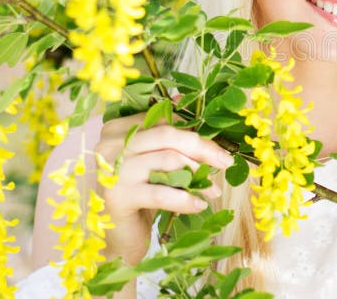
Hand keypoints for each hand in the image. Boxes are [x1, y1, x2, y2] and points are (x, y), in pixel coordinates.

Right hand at [94, 114, 232, 265]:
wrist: (118, 236)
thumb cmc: (140, 194)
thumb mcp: (154, 161)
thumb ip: (166, 135)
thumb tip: (180, 99)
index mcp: (118, 129)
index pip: (163, 119)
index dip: (195, 130)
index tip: (219, 146)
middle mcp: (111, 145)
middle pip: (167, 135)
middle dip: (202, 148)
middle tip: (226, 161)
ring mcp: (113, 170)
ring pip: (168, 160)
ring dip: (198, 175)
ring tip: (213, 190)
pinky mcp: (118, 196)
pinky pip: (161, 193)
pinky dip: (185, 199)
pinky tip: (199, 205)